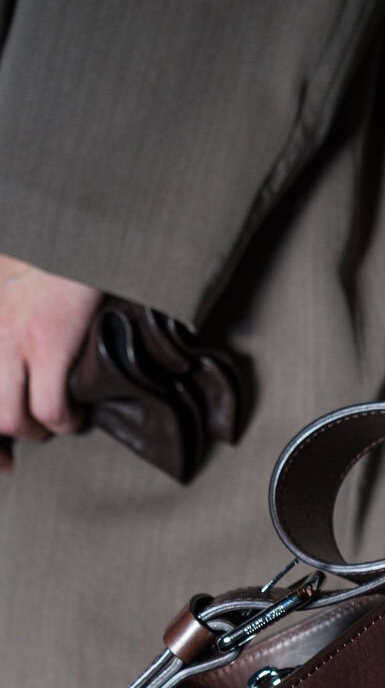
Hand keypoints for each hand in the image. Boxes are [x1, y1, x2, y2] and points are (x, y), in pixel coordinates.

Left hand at [0, 255, 100, 471]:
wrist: (73, 230)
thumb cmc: (43, 261)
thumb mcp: (7, 295)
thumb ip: (4, 334)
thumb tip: (13, 383)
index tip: (1, 458)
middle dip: (8, 435)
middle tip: (32, 430)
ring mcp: (12, 338)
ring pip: (11, 418)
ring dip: (37, 429)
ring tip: (55, 418)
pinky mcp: (48, 342)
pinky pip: (50, 409)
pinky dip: (65, 420)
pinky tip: (75, 411)